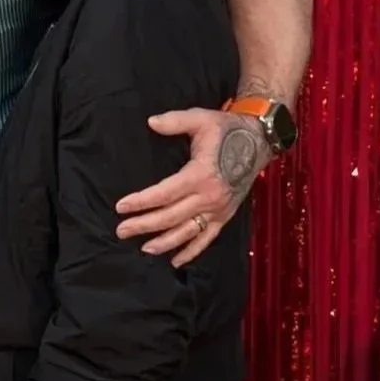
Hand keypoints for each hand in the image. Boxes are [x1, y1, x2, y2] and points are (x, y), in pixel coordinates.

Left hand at [115, 107, 269, 264]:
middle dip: (144, 225)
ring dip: (164, 243)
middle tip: (121, 231)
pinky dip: (191, 252)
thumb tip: (151, 123)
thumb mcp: (201, 119)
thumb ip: (175, 120)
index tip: (121, 207)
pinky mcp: (225, 216)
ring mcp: (218, 209)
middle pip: (171, 217)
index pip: (164, 194)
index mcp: (201, 174)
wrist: (259, 141)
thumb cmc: (227, 129)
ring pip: (187, 232)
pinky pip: (206, 238)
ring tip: (144, 249)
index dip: (141, 201)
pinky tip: (175, 261)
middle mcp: (209, 197)